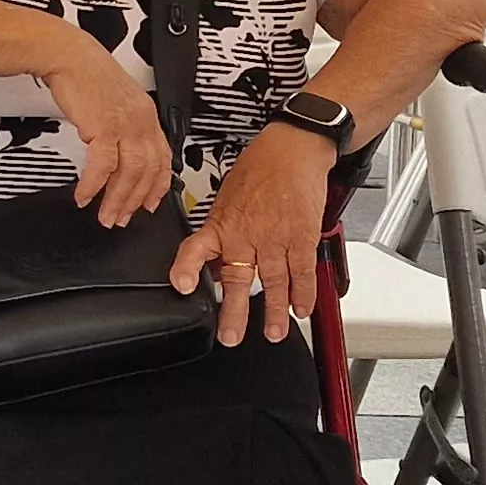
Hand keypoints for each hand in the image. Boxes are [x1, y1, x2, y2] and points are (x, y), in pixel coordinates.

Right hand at [39, 35, 172, 226]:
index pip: (162, 158)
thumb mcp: (113, 100)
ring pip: (129, 173)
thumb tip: (116, 149)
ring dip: (117, 199)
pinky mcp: (103, 127)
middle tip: (121, 218)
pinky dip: (93, 185)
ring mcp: (124, 124)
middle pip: (147, 171)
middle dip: (134, 201)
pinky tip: (84, 195)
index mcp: (146, 115)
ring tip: (104, 215)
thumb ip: (121, 124)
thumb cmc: (85, 73)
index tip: (149, 203)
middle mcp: (141, 121)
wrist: (67, 55)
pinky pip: (102, 166)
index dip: (157, 185)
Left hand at [169, 126, 334, 343]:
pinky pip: (302, 270)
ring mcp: (275, 237)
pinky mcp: (302, 236)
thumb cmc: (259, 170)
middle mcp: (246, 234)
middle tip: (231, 336)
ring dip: (274, 310)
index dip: (187, 268)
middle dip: (234, 310)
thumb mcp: (227, 199)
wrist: (293, 148)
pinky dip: (303, 293)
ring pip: (273, 281)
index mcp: (221, 224)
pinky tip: (301, 309)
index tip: (182, 285)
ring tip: (272, 333)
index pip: (196, 249)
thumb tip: (215, 267)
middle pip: (237, 277)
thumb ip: (222, 235)